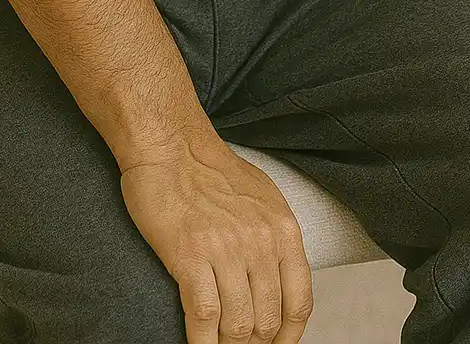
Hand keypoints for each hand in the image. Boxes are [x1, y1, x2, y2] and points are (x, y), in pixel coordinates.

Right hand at [119, 136, 313, 343]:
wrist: (170, 145)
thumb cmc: (210, 169)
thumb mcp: (261, 198)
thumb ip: (273, 239)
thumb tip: (276, 284)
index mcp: (282, 229)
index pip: (299, 303)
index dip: (288, 338)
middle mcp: (260, 242)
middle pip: (267, 320)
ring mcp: (226, 250)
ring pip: (238, 326)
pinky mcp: (190, 256)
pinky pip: (204, 317)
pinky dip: (203, 341)